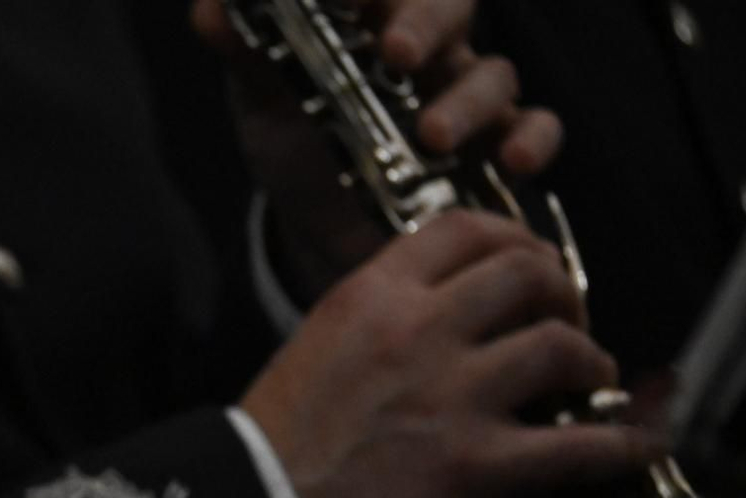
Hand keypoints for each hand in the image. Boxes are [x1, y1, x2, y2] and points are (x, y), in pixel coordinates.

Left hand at [191, 0, 561, 295]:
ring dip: (466, 103)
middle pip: (451, 7)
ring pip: (493, 76)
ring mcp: (464, 96)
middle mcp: (428, 47)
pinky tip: (515, 160)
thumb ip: (245, 52)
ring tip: (431, 137)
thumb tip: (209, 11)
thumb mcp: (263, 98)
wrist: (318, 228)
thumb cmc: (296, 142)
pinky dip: (533, 140)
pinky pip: (537, 129)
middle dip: (427, 25)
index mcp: (373, 18)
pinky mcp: (491, 149)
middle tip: (397, 53)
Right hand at [240, 211, 664, 497]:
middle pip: (529, 273)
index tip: (528, 263)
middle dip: (565, 293)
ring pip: (562, 346)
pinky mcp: (477, 465)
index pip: (466, 228)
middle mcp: (418, 330)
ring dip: (590, 365)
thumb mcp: (314, 350)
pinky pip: (577, 446)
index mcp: (370, 296)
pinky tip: (630, 447)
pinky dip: (619, 446)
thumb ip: (376, 325)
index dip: (516, 238)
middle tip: (566, 322)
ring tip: (588, 386)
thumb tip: (435, 326)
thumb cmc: (270, 450)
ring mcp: (452, 395)